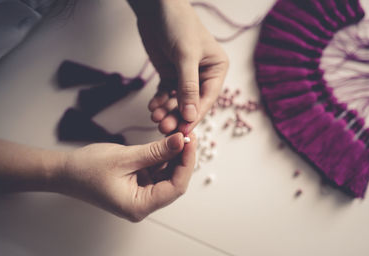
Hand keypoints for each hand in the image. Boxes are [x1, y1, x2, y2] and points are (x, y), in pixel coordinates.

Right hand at [57, 133, 195, 221]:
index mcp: (139, 206)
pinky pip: (156, 171)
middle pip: (174, 181)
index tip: (191, 140)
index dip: (187, 163)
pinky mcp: (137, 185)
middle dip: (182, 158)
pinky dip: (161, 157)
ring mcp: (140, 195)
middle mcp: (142, 205)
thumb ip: (156, 151)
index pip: (176, 187)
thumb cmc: (87, 169)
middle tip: (186, 134)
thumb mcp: (125, 157)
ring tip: (177, 135)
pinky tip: (165, 143)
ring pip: (166, 175)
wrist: (63, 172)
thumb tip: (181, 141)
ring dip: (173, 156)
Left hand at [130, 0, 228, 133]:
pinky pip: (166, 94)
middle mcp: (203, 74)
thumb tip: (190, 116)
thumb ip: (188, 87)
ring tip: (155, 117)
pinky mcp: (170, 75)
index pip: (207, 98)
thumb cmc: (177, 24)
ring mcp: (185, 76)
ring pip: (177, 101)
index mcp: (216, 69)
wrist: (155, 7)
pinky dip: (159, 102)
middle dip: (178, 116)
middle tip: (164, 127)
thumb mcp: (185, 56)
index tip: (184, 130)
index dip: (195, 115)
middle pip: (192, 103)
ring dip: (167, 111)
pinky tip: (152, 107)